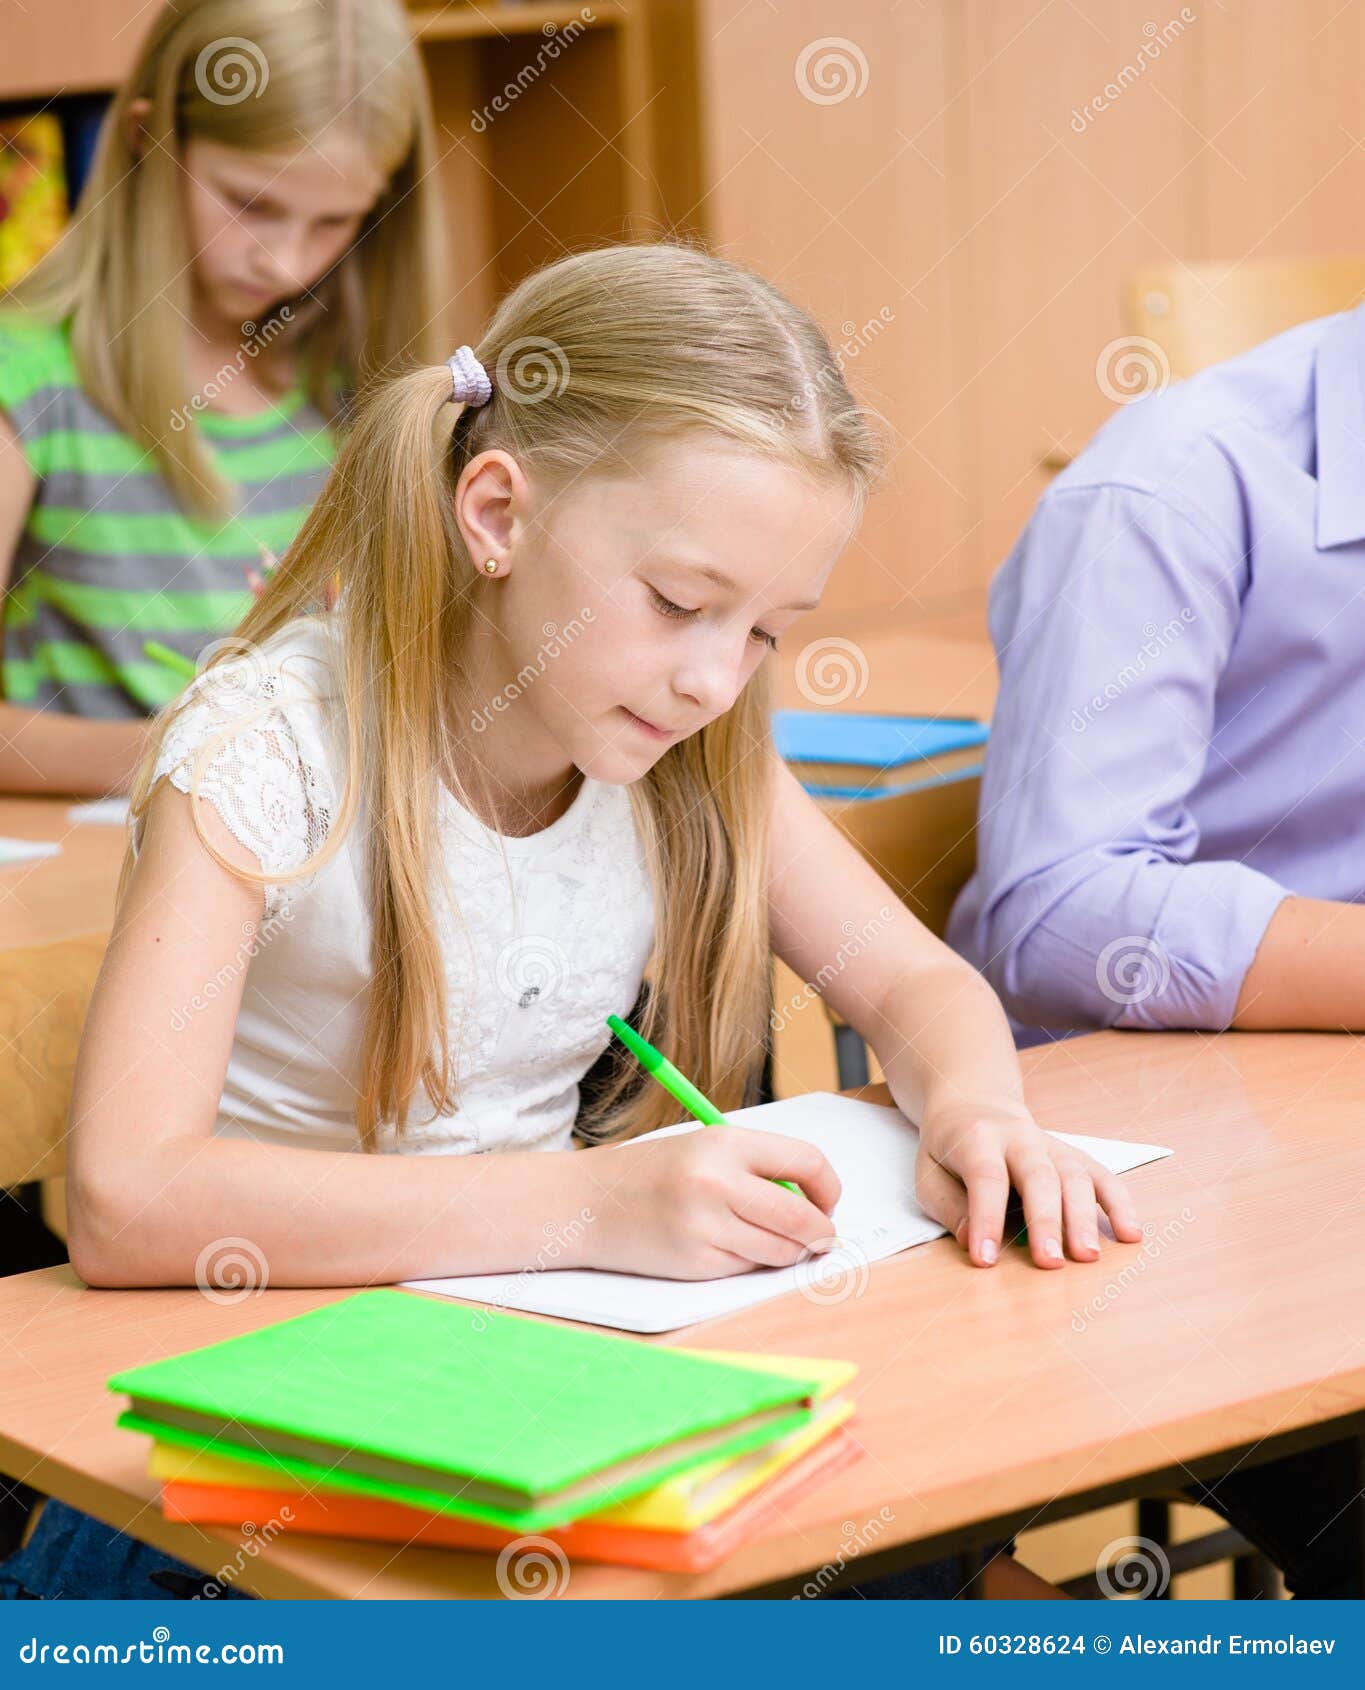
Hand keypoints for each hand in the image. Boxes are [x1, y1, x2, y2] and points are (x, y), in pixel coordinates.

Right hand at [583, 1127, 841, 1279]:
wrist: (589, 1203)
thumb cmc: (654, 1172)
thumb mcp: (705, 1148)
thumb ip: (757, 1168)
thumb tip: (816, 1202)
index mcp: (724, 1143)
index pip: (806, 1161)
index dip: (828, 1186)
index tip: (828, 1200)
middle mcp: (717, 1184)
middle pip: (801, 1218)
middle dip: (822, 1232)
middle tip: (823, 1235)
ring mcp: (706, 1228)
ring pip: (781, 1251)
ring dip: (792, 1251)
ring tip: (776, 1240)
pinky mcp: (696, 1265)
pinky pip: (748, 1268)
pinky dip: (753, 1261)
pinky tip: (731, 1246)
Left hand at [915, 1103, 1142, 1268]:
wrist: (974, 1102)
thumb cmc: (950, 1148)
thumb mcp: (929, 1172)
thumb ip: (948, 1206)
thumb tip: (973, 1240)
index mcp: (977, 1138)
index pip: (986, 1177)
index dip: (986, 1218)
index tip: (985, 1259)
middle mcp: (1020, 1137)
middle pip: (1039, 1176)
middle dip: (1046, 1221)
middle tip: (1050, 1263)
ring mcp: (1052, 1145)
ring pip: (1076, 1176)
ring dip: (1085, 1217)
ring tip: (1089, 1257)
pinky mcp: (1074, 1155)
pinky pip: (1103, 1176)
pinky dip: (1120, 1204)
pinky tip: (1132, 1234)